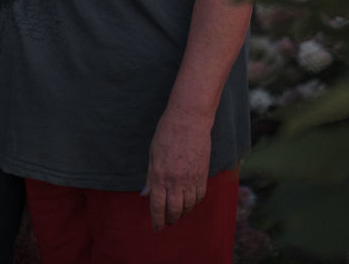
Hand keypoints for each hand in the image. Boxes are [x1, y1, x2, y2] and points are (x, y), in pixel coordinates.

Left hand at [145, 110, 210, 230]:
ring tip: (178, 213)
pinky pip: (199, 196)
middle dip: (170, 219)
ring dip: (183, 213)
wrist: (189, 120)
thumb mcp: (152, 155)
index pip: (157, 205)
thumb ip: (150, 177)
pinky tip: (190, 202)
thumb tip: (145, 195)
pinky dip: (194, 203)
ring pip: (188, 206)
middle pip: (174, 210)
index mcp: (159, 175)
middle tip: (167, 222)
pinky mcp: (203, 174)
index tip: (157, 228)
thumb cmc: (167, 134)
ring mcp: (191, 178)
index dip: (156, 220)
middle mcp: (175, 180)